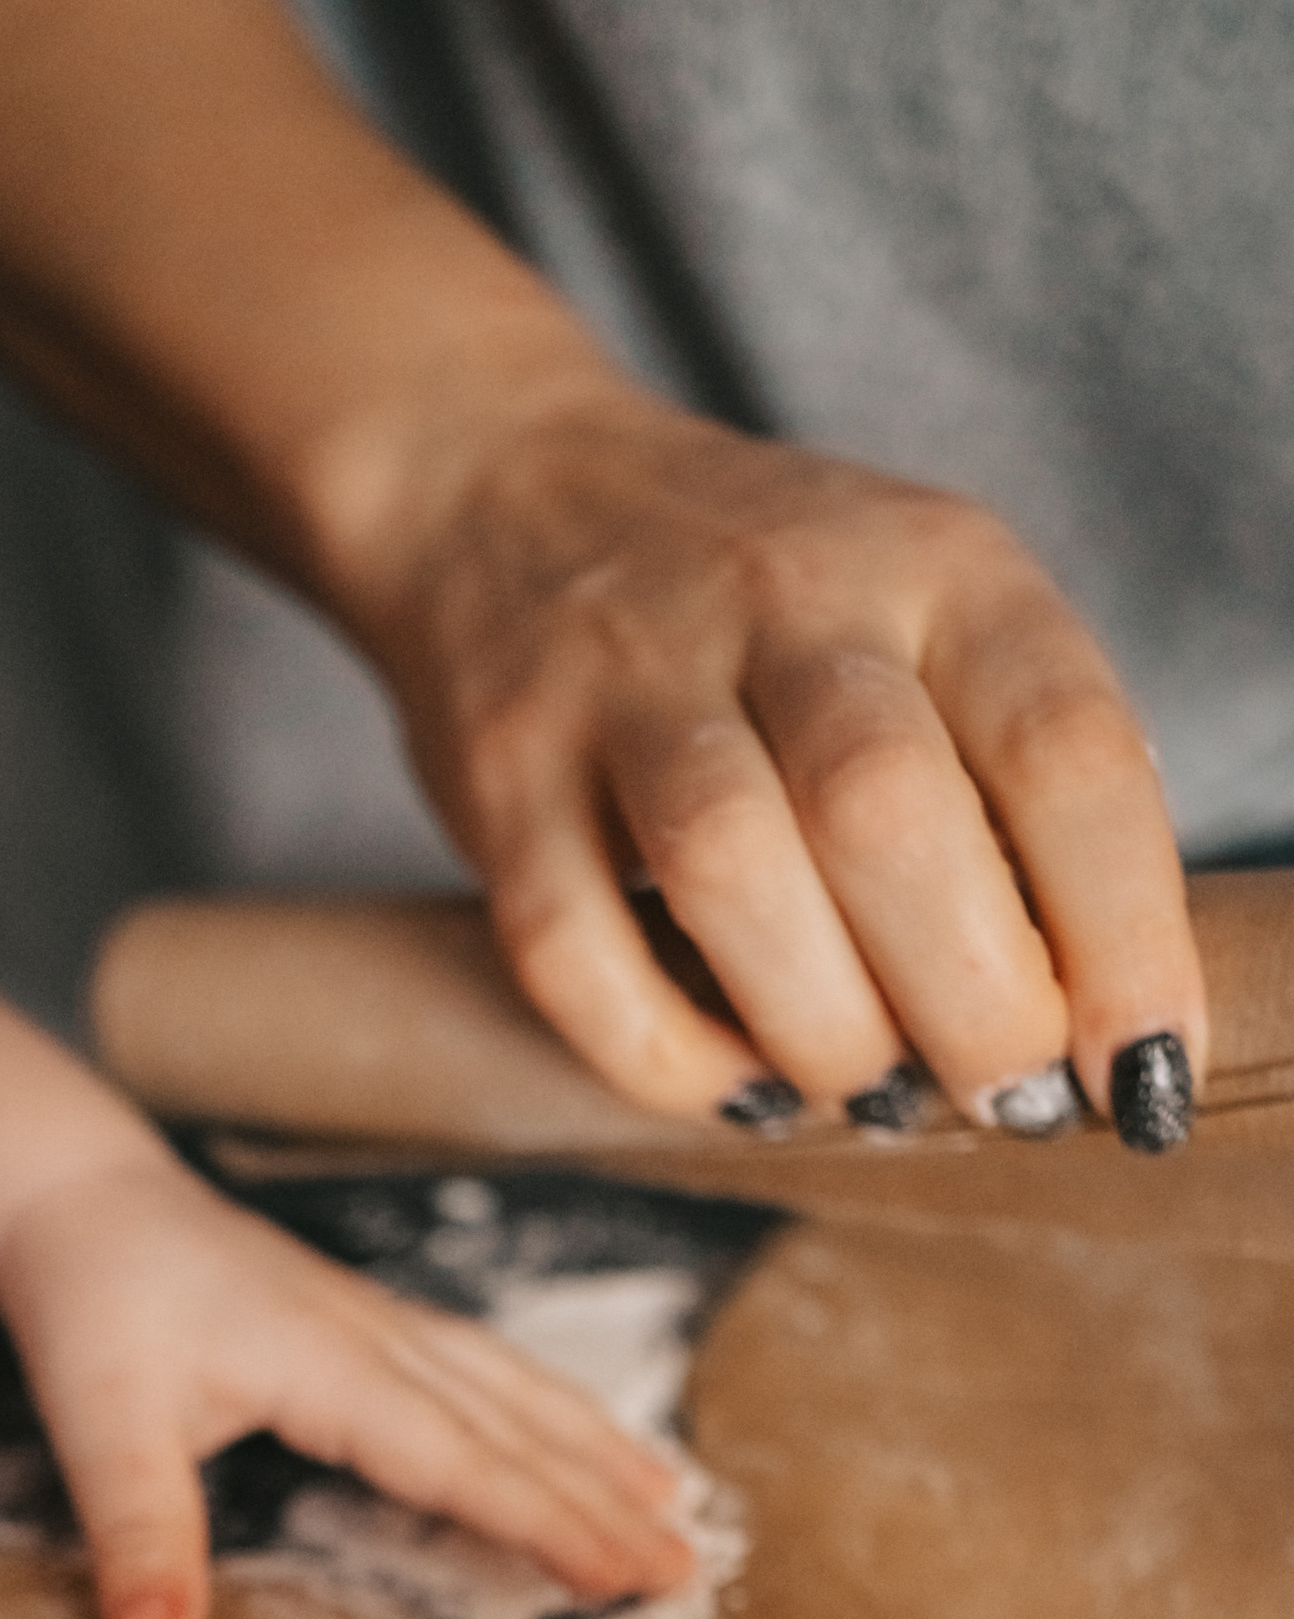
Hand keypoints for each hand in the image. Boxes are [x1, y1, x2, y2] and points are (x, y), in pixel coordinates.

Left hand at [0, 1152, 691, 1618]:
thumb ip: (136, 1533)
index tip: (625, 1572)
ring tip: (668, 1501)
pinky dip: (541, 1406)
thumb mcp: (95, 1419)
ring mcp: (375, 1322)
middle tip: (683, 1566)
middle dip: (600, 1497)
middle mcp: (372, 1337)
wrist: (70, 1194)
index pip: (458, 1456)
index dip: (546, 1518)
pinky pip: (478, 1367)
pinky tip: (572, 1431)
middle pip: (508, 1425)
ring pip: (508, 1388)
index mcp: (326, 1362)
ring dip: (591, 1445)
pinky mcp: (360, 1320)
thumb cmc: (87, 1298)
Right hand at [366, 387, 1203, 1137]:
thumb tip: (1088, 1028)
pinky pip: (569, 943)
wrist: (511, 488)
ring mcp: (627, 677)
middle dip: (971, 1006)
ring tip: (867, 1092)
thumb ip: (1010, 785)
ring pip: (728, 870)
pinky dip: (661, 1052)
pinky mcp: (502, 769)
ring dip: (821, 1029)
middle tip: (997, 1100)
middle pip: (890, 816)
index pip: (1067, 751)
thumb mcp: (932, 624)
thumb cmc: (772, 617)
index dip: (1123, 937)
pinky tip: (731, 1085)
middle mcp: (786, 599)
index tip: (1144, 1074)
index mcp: (940, 565)